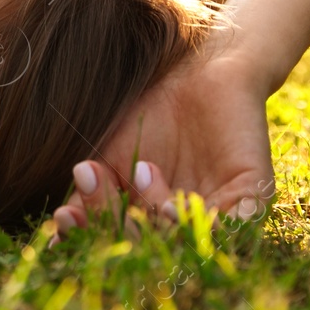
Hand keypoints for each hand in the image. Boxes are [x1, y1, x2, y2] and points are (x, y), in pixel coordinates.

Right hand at [50, 46, 274, 240]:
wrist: (193, 64)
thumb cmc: (146, 109)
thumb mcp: (108, 155)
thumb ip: (90, 196)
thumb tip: (56, 236)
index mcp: (152, 219)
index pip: (121, 241)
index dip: (91, 237)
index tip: (63, 218)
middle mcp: (188, 222)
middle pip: (153, 246)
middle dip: (120, 220)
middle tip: (100, 180)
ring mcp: (222, 209)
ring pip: (190, 240)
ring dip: (157, 215)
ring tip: (142, 172)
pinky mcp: (252, 192)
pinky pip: (237, 223)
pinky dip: (204, 223)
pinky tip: (172, 204)